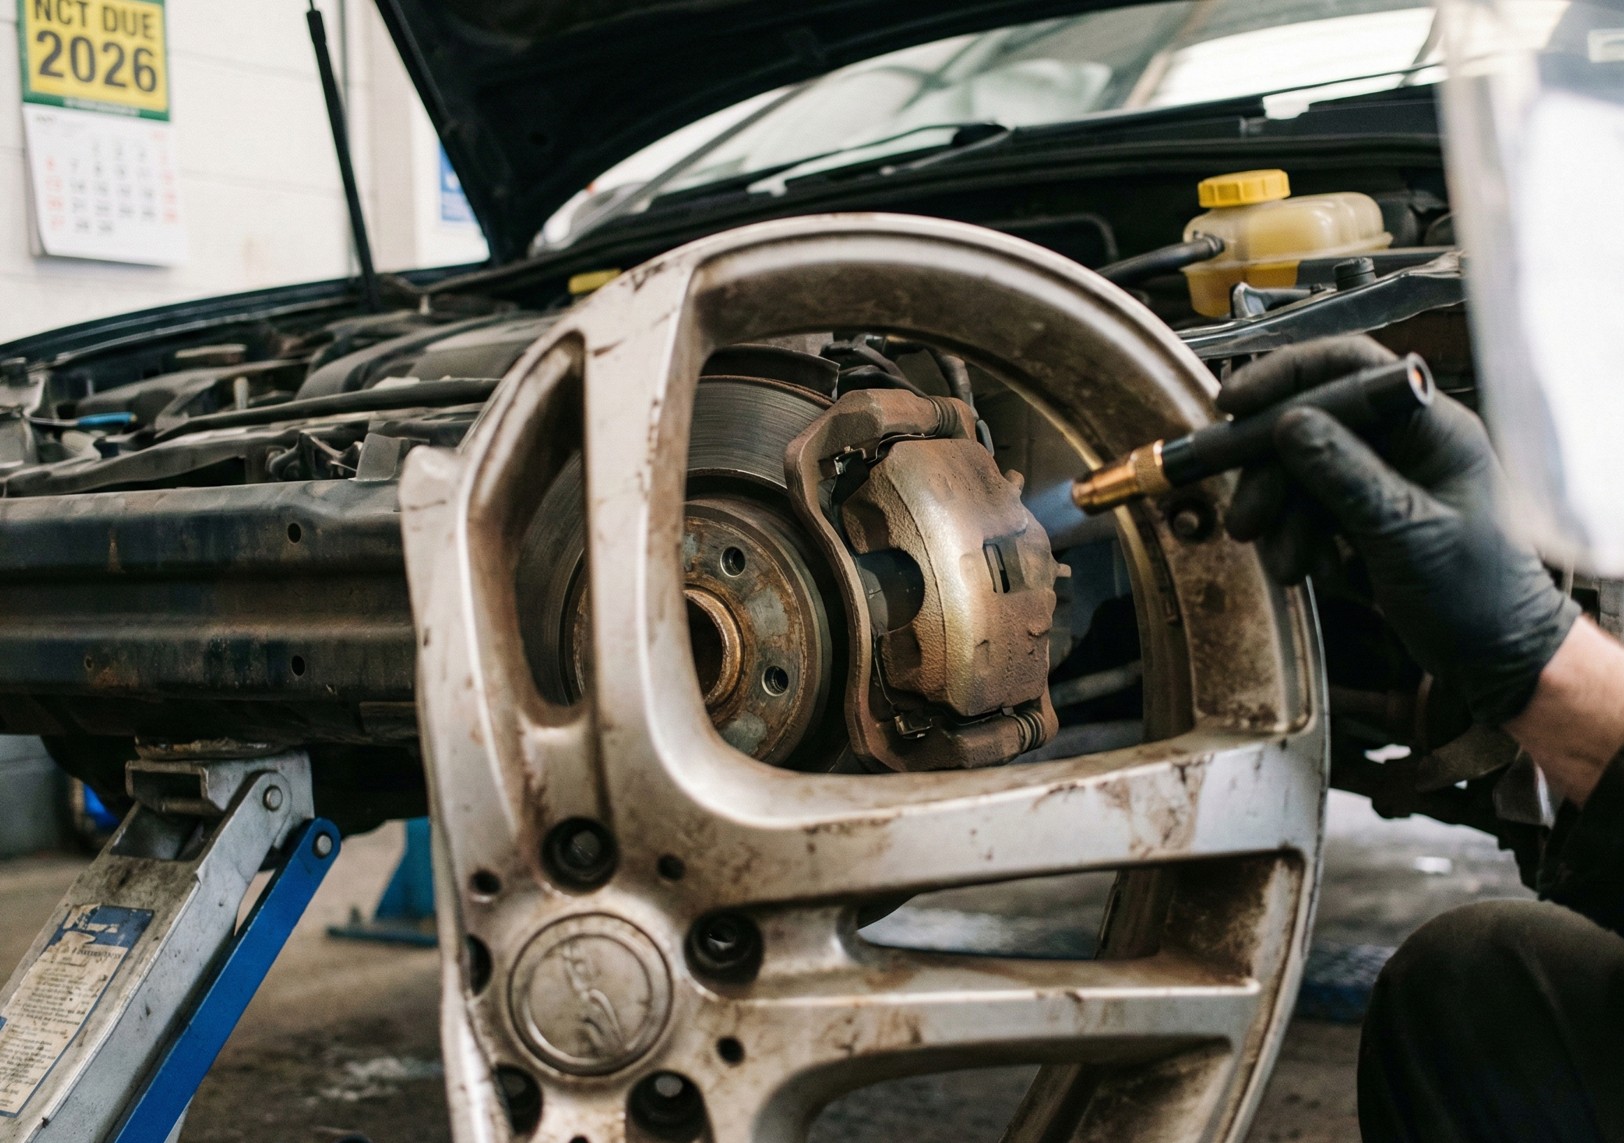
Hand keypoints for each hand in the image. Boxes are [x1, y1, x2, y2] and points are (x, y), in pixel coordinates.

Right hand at [1220, 336, 1578, 726]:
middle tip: (1245, 519)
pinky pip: (1309, 507)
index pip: (1349, 368)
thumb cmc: (1474, 593)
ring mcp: (1383, 476)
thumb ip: (1345, 475)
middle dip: (1270, 472)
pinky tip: (1311, 572)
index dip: (1285, 377)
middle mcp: (1405, 440)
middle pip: (1311, 423)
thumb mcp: (1404, 532)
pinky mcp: (1365, 511)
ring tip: (1285, 566)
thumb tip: (1287, 423)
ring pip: (1301, 470)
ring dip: (1281, 517)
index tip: (1231, 406)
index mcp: (1431, 425)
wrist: (1495, 657)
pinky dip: (1298, 538)